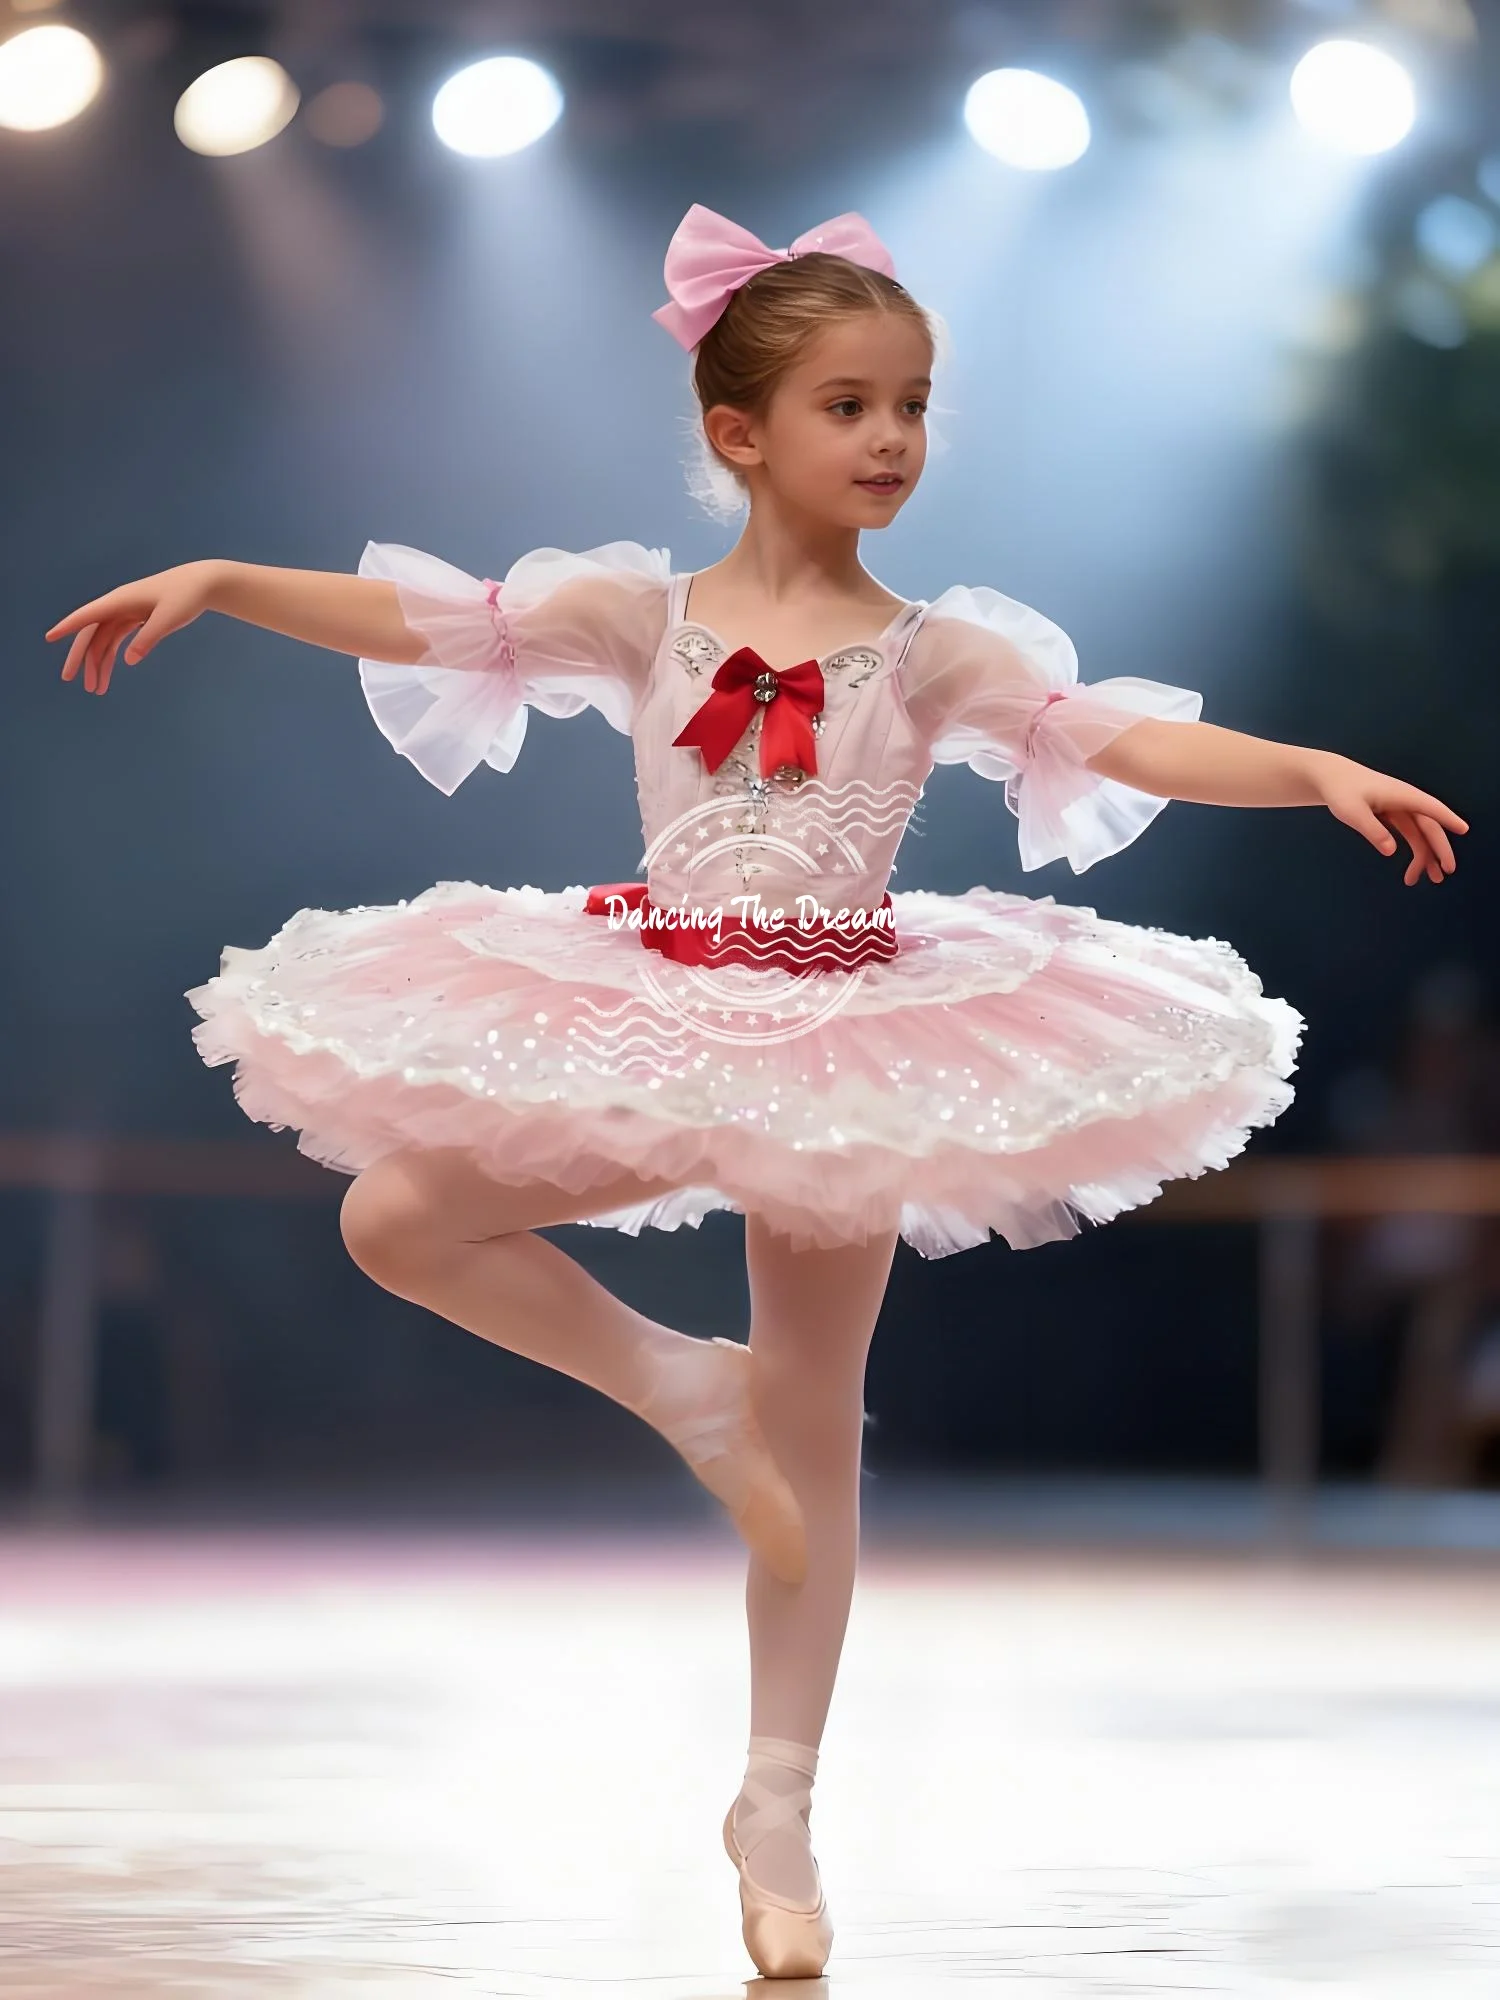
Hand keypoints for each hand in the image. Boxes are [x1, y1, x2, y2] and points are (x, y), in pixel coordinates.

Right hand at [47, 558, 226, 694]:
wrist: (202, 583)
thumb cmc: (185, 596)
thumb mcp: (169, 618)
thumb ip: (148, 638)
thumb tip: (129, 660)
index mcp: (120, 601)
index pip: (87, 616)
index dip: (67, 626)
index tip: (49, 637)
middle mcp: (118, 606)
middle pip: (91, 633)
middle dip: (79, 657)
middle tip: (68, 680)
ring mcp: (125, 612)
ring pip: (103, 641)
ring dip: (98, 664)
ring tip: (97, 690)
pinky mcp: (135, 618)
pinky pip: (116, 640)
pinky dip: (111, 657)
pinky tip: (108, 674)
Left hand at [1314, 753, 1468, 884]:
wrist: (1331, 779)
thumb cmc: (1342, 791)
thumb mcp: (1353, 811)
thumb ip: (1372, 829)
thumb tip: (1391, 850)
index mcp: (1402, 796)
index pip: (1430, 808)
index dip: (1448, 818)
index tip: (1463, 829)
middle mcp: (1407, 802)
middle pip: (1429, 827)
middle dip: (1440, 849)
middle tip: (1447, 872)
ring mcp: (1402, 810)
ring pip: (1421, 835)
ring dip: (1426, 857)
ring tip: (1430, 880)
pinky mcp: (1394, 816)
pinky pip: (1410, 836)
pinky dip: (1413, 853)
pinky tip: (1412, 872)